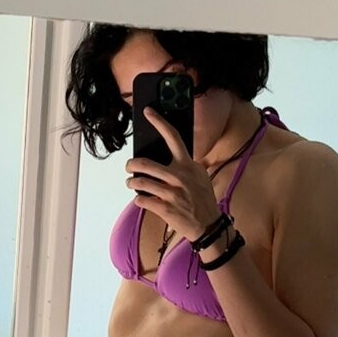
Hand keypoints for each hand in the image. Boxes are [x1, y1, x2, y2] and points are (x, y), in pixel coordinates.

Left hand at [125, 107, 220, 241]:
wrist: (208, 225)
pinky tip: (142, 200)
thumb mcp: (199, 176)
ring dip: (131, 183)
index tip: (148, 112)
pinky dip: (139, 200)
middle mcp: (179, 176)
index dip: (159, 122)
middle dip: (131, 165)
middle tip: (129, 167)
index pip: (173, 137)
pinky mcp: (165, 208)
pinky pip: (141, 200)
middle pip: (145, 163)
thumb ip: (185, 165)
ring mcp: (172, 193)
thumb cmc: (202, 199)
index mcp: (188, 165)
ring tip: (131, 183)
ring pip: (140, 182)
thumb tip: (167, 157)